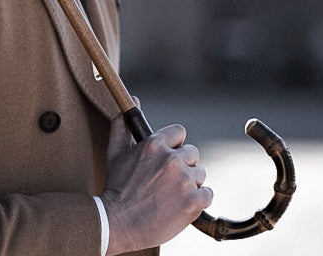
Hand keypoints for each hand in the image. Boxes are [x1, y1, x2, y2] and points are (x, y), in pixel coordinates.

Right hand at [101, 113, 212, 254]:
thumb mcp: (115, 151)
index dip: (174, 144)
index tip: (167, 156)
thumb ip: (123, 123)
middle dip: (183, 165)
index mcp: (155, 144)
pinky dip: (198, 200)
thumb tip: (134, 100)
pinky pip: (207, 194)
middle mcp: (172, 159)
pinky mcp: (193, 202)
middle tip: (168, 180)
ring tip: (172, 194)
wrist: (119, 223)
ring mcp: (184, 181)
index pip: (179, 132)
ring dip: (190, 183)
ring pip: (200, 174)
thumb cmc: (116, 187)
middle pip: (192, 153)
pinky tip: (182, 204)